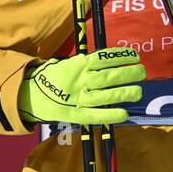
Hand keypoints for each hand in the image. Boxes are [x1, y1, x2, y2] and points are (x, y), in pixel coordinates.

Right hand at [18, 48, 145, 125]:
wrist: (29, 94)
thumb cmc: (57, 78)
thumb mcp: (70, 64)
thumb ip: (90, 63)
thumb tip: (117, 58)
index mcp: (77, 65)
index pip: (102, 58)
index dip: (120, 56)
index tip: (135, 56)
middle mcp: (79, 81)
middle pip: (107, 77)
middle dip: (128, 74)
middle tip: (142, 72)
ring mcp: (77, 98)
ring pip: (104, 96)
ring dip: (124, 93)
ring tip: (138, 91)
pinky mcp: (75, 114)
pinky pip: (94, 115)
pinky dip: (110, 115)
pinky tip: (124, 114)